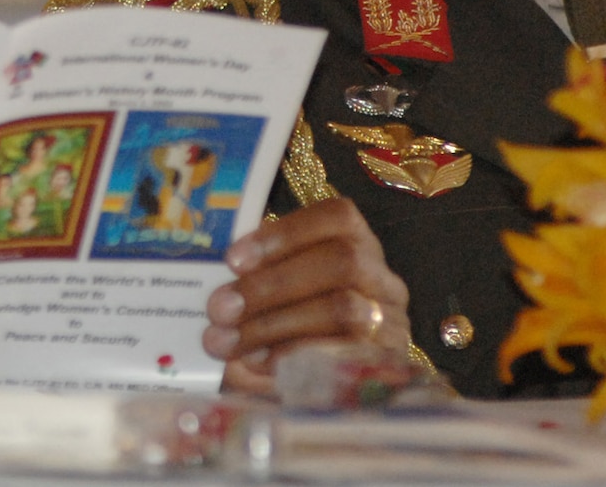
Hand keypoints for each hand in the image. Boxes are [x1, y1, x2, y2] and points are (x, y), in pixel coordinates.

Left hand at [202, 197, 409, 391]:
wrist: (326, 388)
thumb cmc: (291, 323)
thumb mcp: (275, 289)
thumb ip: (255, 274)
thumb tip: (215, 277)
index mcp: (357, 243)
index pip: (338, 217)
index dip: (286, 234)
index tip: (233, 260)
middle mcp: (383, 278)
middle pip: (341, 263)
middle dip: (273, 284)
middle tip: (220, 308)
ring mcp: (391, 323)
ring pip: (344, 309)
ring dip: (277, 324)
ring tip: (227, 342)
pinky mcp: (389, 365)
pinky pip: (347, 357)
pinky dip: (298, 357)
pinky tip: (260, 363)